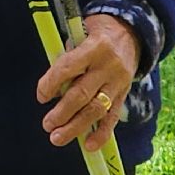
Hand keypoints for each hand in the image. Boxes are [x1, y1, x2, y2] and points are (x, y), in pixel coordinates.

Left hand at [36, 14, 140, 150]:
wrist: (133, 32)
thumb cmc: (99, 29)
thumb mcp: (82, 29)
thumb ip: (69, 53)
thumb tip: (54, 83)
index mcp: (94, 46)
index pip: (69, 67)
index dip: (52, 83)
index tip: (41, 96)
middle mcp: (108, 66)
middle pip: (82, 93)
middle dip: (62, 112)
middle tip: (47, 124)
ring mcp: (118, 82)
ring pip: (96, 109)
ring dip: (76, 126)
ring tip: (57, 137)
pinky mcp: (124, 94)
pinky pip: (113, 117)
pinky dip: (101, 133)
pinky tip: (88, 145)